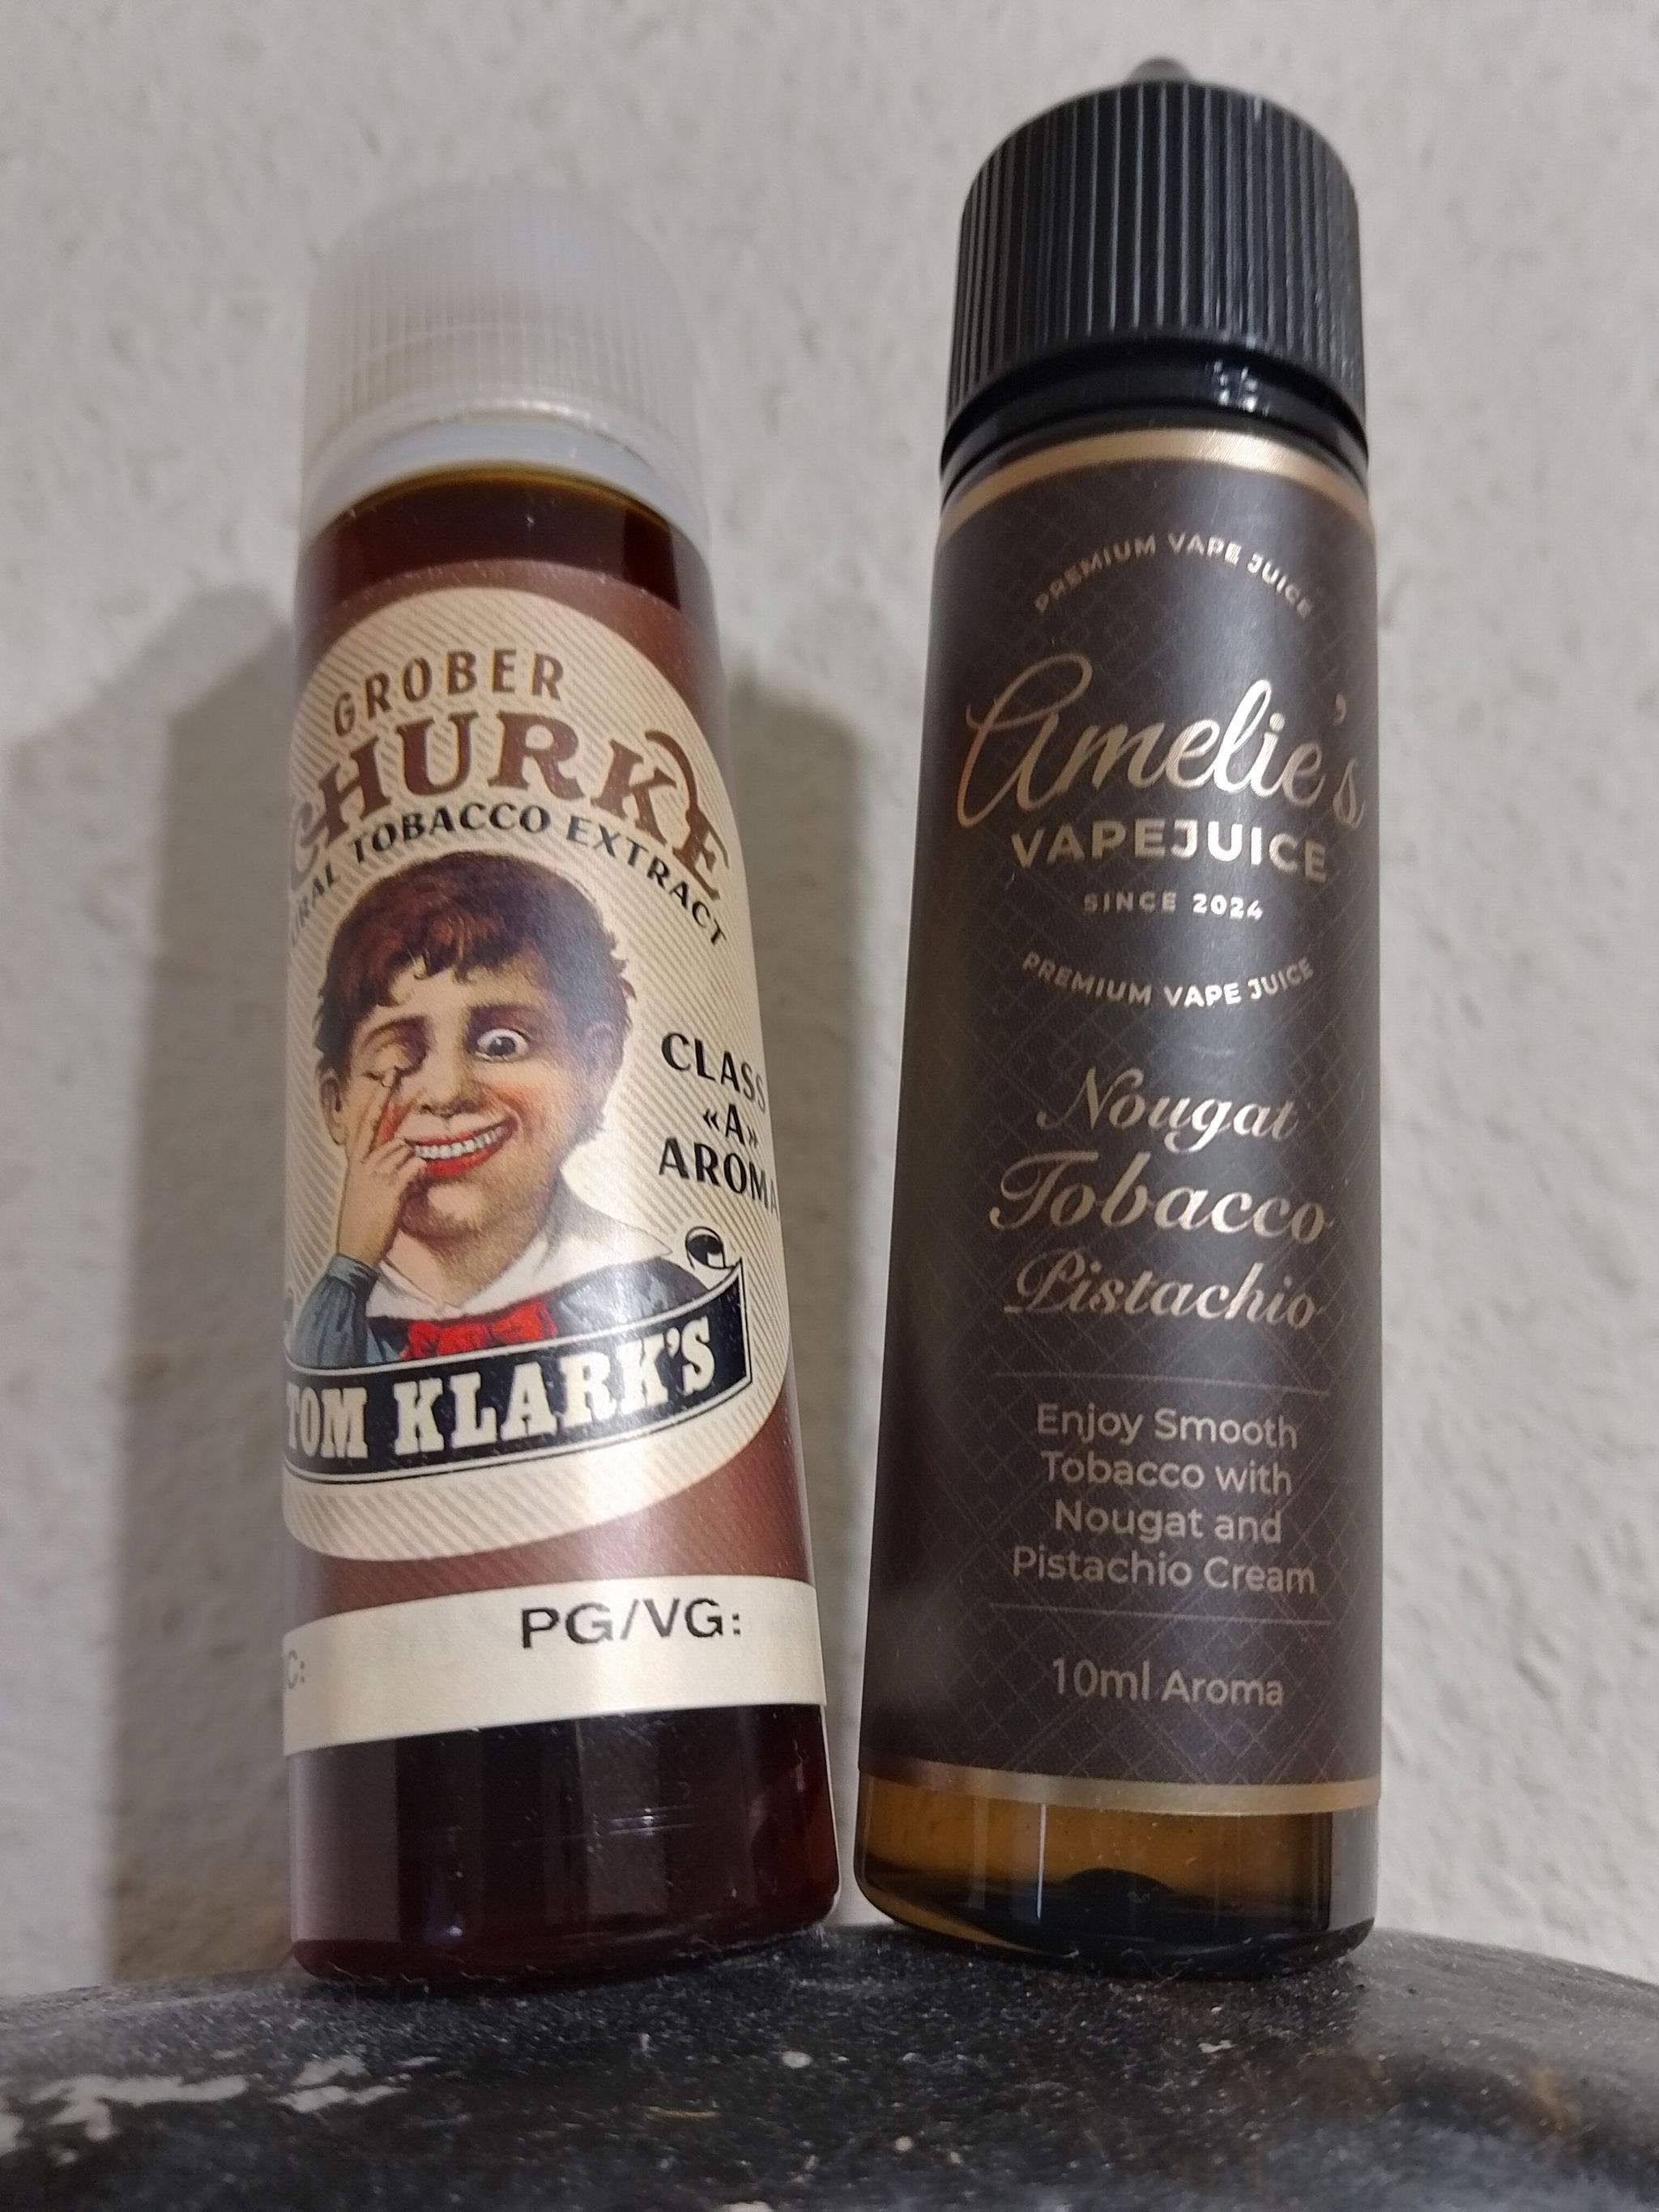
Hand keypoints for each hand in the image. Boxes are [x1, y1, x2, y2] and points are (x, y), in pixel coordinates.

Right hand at [334, 1075, 423, 1269]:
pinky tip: (409, 1192)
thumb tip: (411, 1161)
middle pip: (396, 1137)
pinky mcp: (391, 1185)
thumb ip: (382, 1172)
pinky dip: (420, 1177)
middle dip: (411, 1115)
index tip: (390, 1075)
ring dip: (416, 1169)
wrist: (355, 1250)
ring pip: (410, 1153)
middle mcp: (364, 1163)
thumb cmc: (362, 1224)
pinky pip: (417, 1167)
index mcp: (356, 1164)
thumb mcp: (365, 1192)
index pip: (365, 1122)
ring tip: (404, 1191)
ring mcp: (378, 1172)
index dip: (379, 1097)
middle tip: (427, 1088)